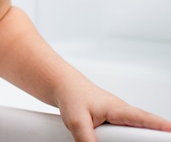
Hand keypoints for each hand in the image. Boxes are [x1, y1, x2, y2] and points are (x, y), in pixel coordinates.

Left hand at [56, 77, 170, 141]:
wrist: (64, 88)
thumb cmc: (72, 96)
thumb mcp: (77, 121)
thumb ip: (87, 139)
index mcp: (118, 109)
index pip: (144, 119)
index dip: (160, 126)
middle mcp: (124, 115)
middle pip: (141, 131)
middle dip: (145, 136)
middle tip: (130, 136)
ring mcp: (120, 121)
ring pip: (129, 136)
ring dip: (123, 139)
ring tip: (105, 131)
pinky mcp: (114, 127)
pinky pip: (121, 138)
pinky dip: (119, 140)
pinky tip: (108, 138)